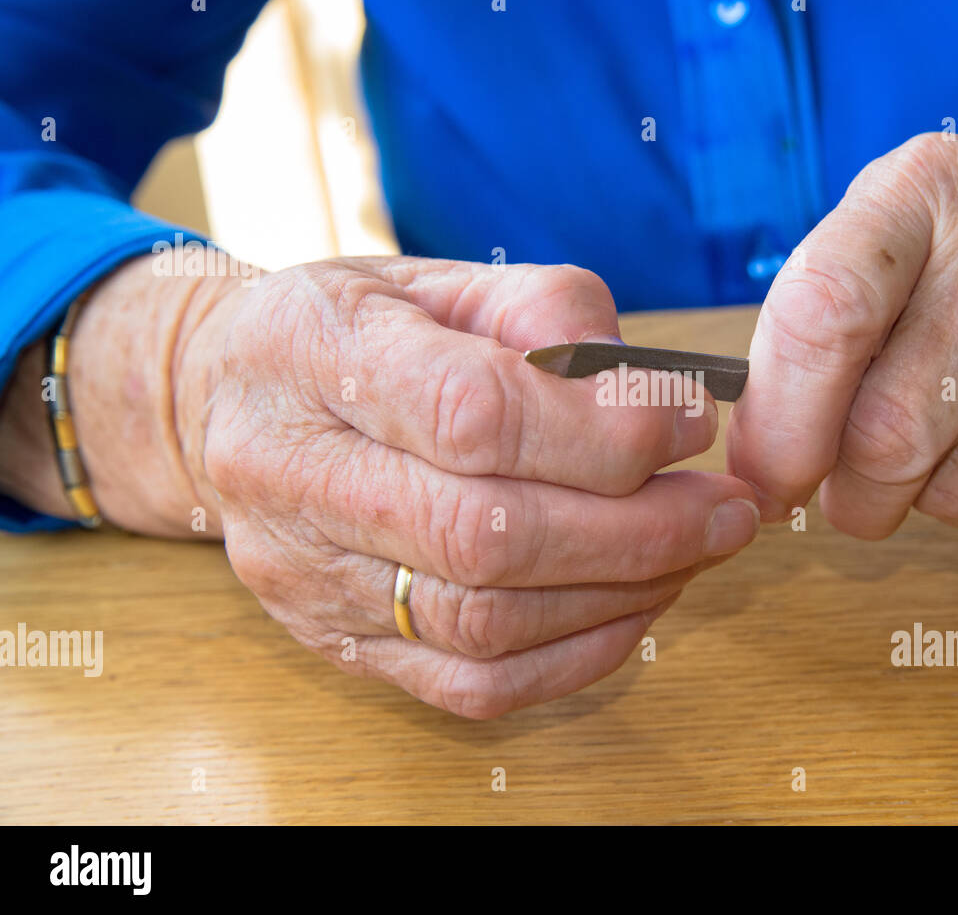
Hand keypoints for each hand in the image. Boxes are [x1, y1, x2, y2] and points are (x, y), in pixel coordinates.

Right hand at [11, 254, 758, 717]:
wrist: (222, 404)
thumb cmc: (353, 331)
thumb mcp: (438, 278)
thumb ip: (546, 309)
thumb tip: (652, 387)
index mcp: (311, 354)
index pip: (472, 415)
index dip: (602, 429)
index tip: (691, 421)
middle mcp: (291, 475)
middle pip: (485, 535)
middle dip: (636, 530)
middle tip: (729, 509)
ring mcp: (306, 576)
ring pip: (484, 622)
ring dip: (620, 594)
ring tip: (696, 550)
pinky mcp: (335, 643)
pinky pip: (471, 684)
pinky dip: (577, 656)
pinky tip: (638, 606)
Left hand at [729, 131, 957, 543]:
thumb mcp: (901, 235)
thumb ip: (815, 326)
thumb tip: (760, 465)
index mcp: (933, 185)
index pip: (825, 314)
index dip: (780, 423)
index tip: (768, 476)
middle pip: (886, 433)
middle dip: (850, 490)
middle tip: (856, 485)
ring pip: (954, 495)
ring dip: (927, 499)